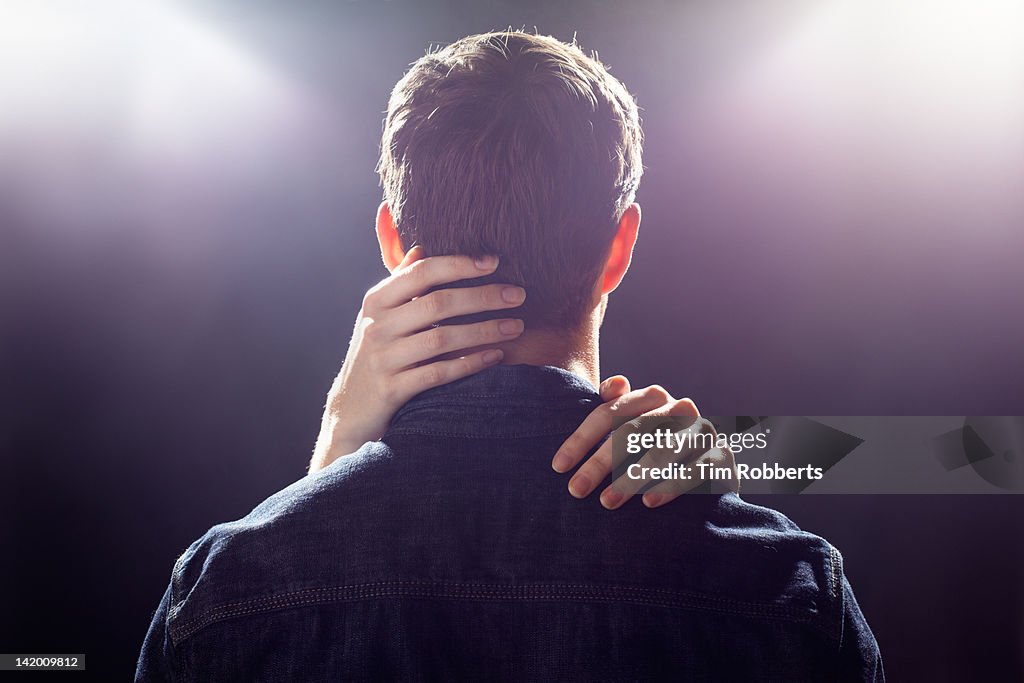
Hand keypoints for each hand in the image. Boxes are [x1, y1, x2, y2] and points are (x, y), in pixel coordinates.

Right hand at [309, 247, 525, 472]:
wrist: (351, 409)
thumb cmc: (376, 354)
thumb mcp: (380, 316)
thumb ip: (401, 283)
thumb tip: (422, 246)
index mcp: (377, 300)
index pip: (421, 272)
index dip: (459, 264)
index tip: (494, 261)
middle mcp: (376, 326)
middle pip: (438, 303)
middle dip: (482, 296)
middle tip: (518, 294)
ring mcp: (383, 359)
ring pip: (442, 339)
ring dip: (484, 331)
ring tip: (516, 326)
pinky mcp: (392, 390)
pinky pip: (439, 374)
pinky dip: (470, 363)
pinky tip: (496, 356)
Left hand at [551, 376, 737, 508]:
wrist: (711, 469)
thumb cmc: (658, 446)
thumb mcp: (633, 425)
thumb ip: (615, 405)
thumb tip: (613, 384)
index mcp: (652, 396)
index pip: (609, 412)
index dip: (581, 439)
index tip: (558, 467)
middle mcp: (679, 408)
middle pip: (631, 431)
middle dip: (600, 463)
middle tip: (575, 490)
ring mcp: (703, 430)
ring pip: (662, 450)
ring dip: (631, 478)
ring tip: (607, 502)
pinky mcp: (722, 455)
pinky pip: (694, 470)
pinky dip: (670, 485)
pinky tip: (648, 501)